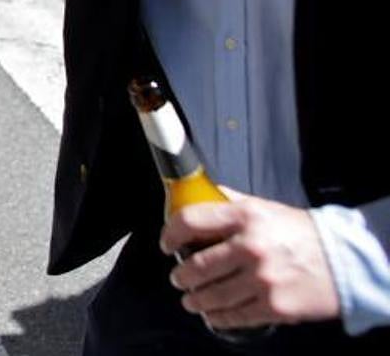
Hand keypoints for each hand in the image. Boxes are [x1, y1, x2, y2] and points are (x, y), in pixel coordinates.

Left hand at [161, 190, 339, 329]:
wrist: (344, 262)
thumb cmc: (301, 233)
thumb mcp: (264, 207)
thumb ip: (230, 202)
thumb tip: (201, 193)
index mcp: (245, 217)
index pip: (191, 221)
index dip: (171, 234)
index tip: (167, 243)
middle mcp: (250, 247)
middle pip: (196, 265)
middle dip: (180, 275)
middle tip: (178, 277)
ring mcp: (261, 279)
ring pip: (211, 294)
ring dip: (194, 299)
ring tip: (190, 299)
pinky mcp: (273, 306)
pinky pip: (234, 316)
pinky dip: (217, 317)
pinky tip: (212, 314)